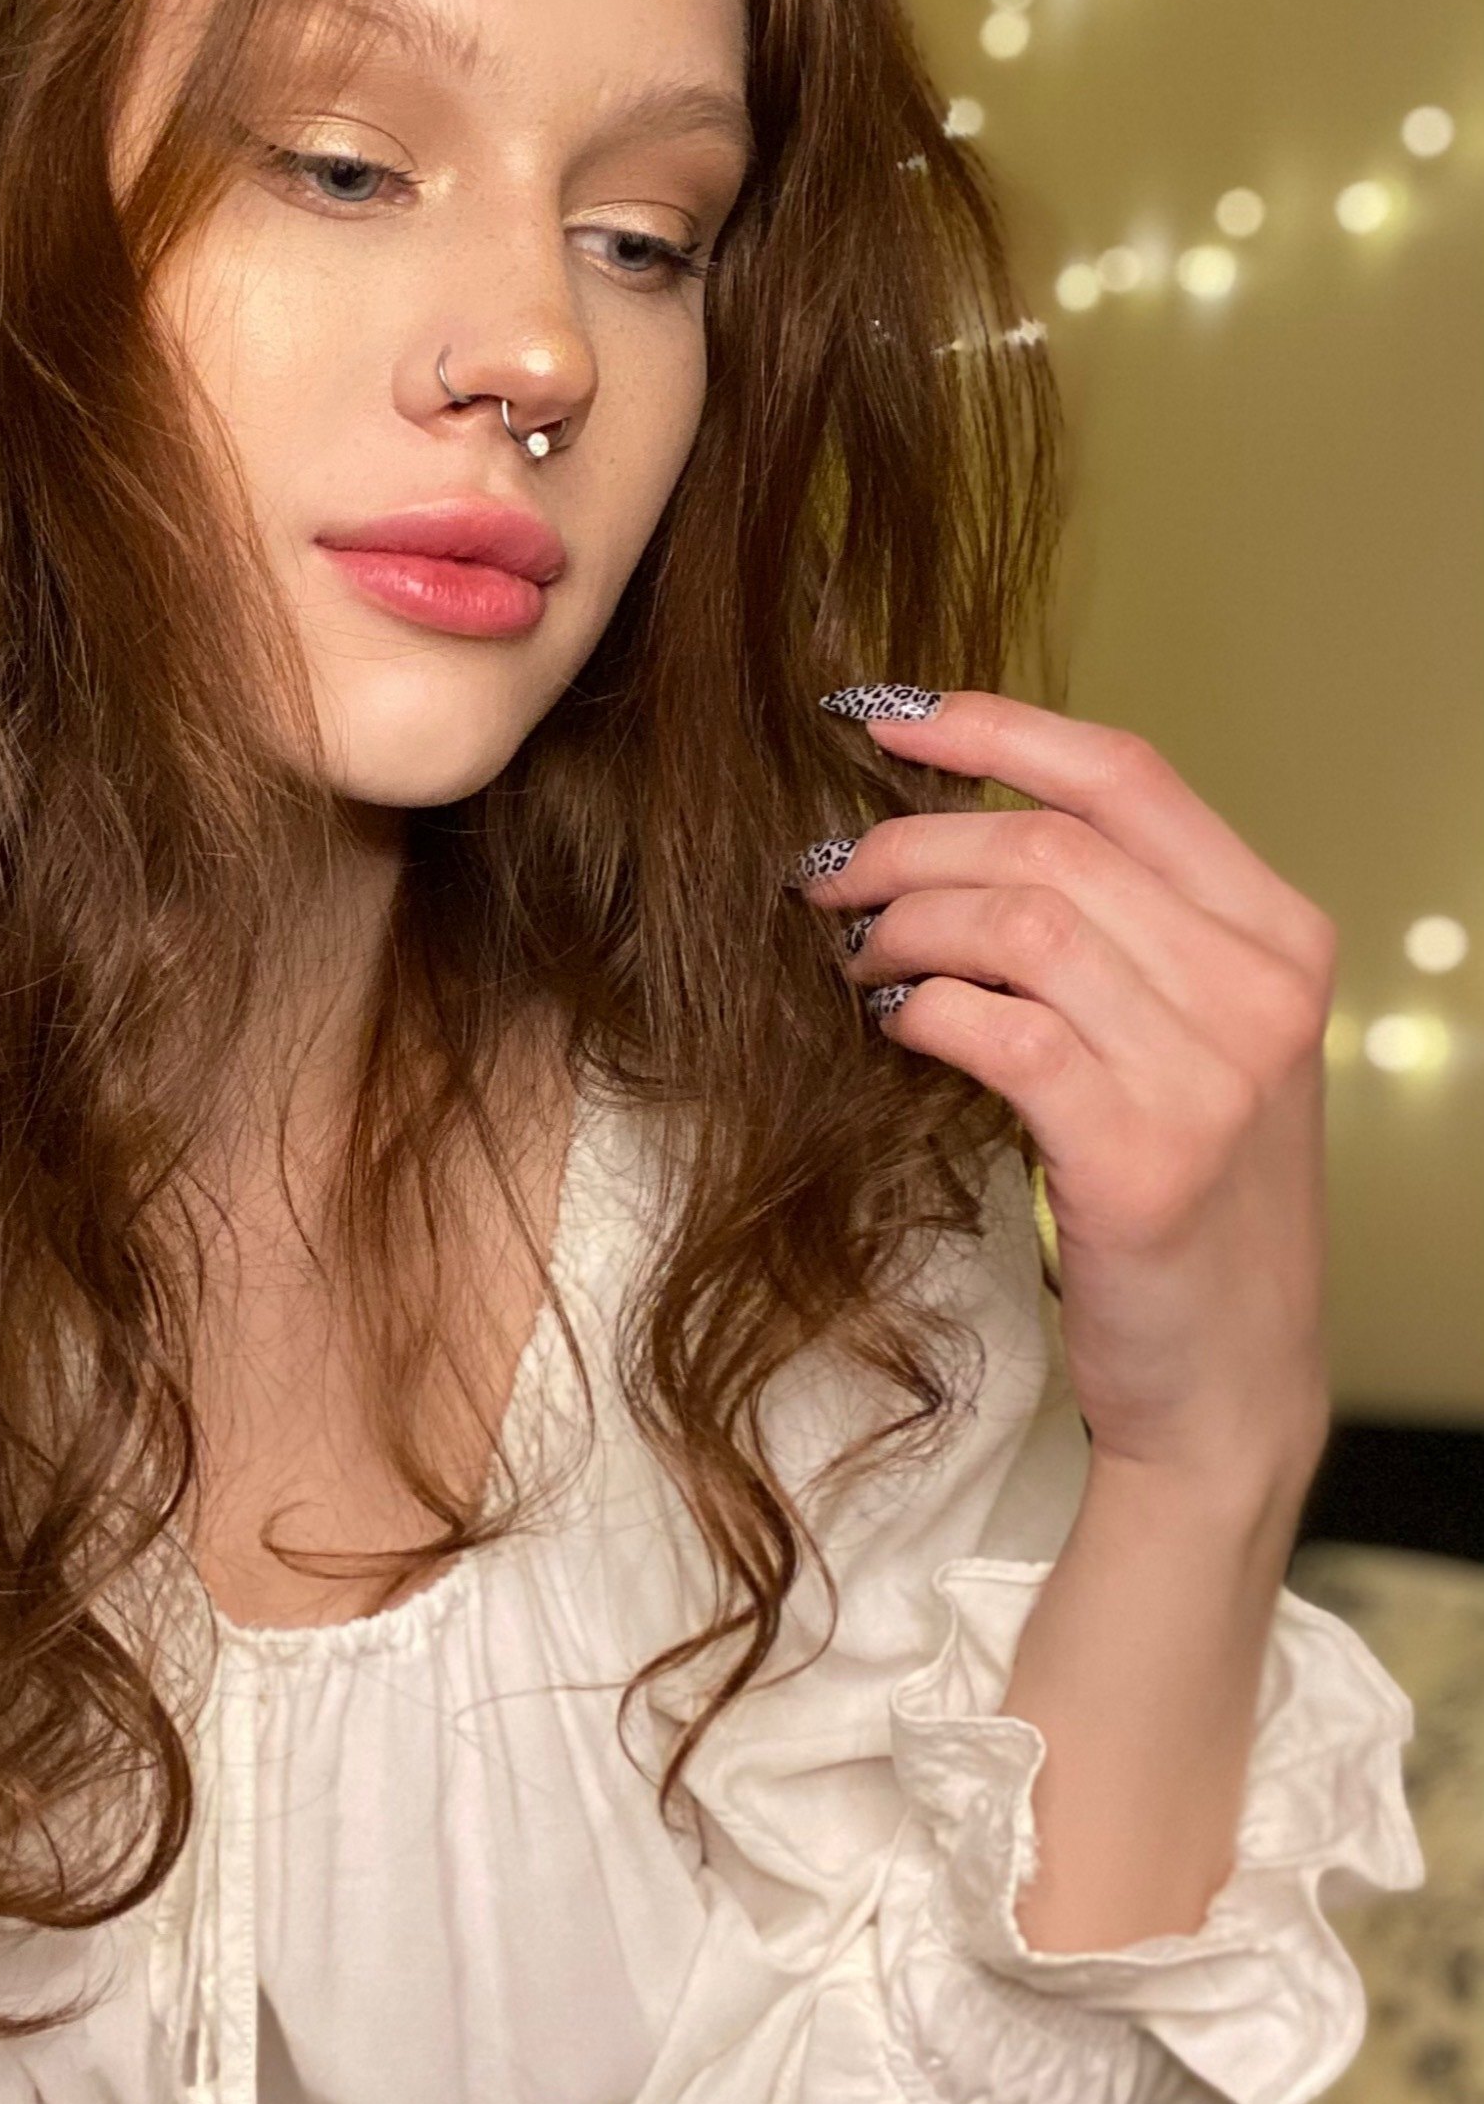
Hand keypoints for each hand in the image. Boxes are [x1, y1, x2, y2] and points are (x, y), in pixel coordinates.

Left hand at [798, 687, 1337, 1514]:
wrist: (1227, 1387)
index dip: (992, 728)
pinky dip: (921, 1011)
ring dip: (902, 925)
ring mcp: (1212, 1072)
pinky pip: (999, 1030)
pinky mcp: (1142, 1155)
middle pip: (1051, 845)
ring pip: (1018, 924)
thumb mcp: (1190, 1046)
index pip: (1128, 776)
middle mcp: (1261, 988)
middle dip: (908, 842)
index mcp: (1279, 935)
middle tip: (825, 875)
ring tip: (851, 955)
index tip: (880, 716)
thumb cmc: (1187, 1208)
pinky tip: (889, 1026)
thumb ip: (1117, 938)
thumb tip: (950, 842)